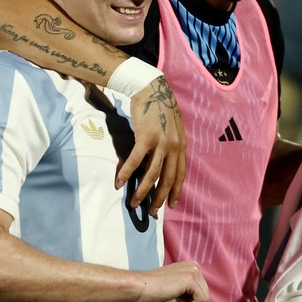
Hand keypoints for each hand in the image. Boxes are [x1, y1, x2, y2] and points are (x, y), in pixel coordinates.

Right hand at [119, 76, 186, 214]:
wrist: (151, 89)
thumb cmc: (160, 109)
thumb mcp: (172, 129)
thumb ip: (171, 146)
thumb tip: (165, 162)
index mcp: (181, 146)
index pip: (181, 174)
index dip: (176, 191)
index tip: (172, 205)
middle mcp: (174, 146)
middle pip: (167, 179)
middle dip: (159, 198)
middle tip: (151, 212)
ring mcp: (160, 142)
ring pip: (152, 173)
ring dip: (142, 191)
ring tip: (134, 203)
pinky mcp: (145, 137)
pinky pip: (135, 160)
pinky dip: (126, 172)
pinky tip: (119, 182)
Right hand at [137, 260, 207, 301]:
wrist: (142, 286)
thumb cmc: (155, 288)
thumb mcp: (176, 282)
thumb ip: (187, 284)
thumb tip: (197, 296)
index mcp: (192, 265)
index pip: (202, 288)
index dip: (190, 296)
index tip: (175, 291)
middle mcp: (195, 265)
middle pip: (205, 292)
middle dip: (191, 298)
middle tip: (174, 293)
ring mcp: (193, 271)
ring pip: (204, 297)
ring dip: (189, 301)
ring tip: (174, 294)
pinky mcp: (190, 280)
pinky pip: (201, 299)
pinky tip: (175, 296)